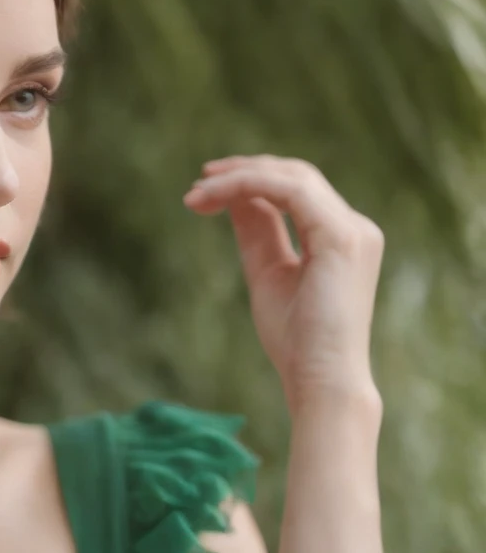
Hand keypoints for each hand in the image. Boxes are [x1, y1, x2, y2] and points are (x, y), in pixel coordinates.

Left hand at [183, 155, 383, 414]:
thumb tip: (235, 197)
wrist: (320, 381)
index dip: (249, 182)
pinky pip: (291, 190)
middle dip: (243, 171)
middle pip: (296, 174)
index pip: (296, 190)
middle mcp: (354, 228)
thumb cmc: (295, 341)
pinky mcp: (341, 237)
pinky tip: (216, 196)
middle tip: (198, 182)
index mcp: (340, 237)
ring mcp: (353, 230)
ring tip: (199, 191)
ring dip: (240, 177)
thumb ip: (257, 232)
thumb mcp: (266, 273)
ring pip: (292, 176)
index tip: (203, 192)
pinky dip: (249, 186)